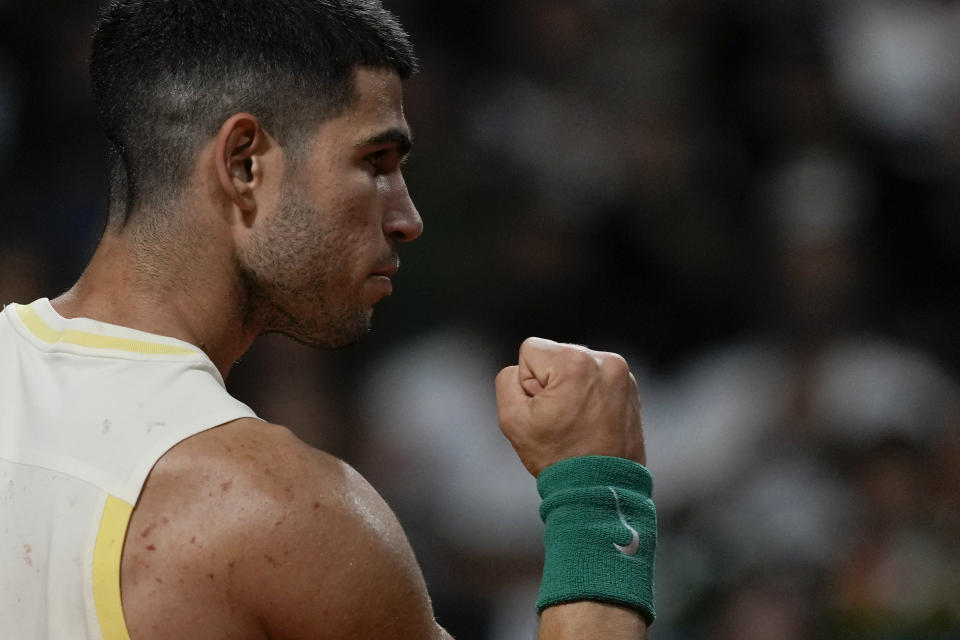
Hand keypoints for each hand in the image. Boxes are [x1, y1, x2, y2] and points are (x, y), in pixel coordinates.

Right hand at [495, 337, 645, 476]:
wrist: (601, 488)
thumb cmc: (557, 457)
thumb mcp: (511, 419)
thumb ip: (506, 380)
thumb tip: (521, 370)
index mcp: (575, 363)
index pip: (530, 351)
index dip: (528, 383)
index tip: (544, 410)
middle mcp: (604, 361)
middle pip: (554, 356)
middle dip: (550, 384)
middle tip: (561, 420)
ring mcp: (622, 373)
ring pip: (574, 366)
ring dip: (569, 388)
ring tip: (577, 422)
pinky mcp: (630, 387)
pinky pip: (594, 378)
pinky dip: (589, 395)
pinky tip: (590, 421)